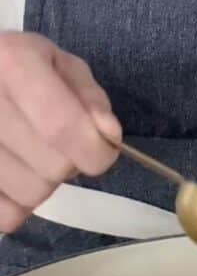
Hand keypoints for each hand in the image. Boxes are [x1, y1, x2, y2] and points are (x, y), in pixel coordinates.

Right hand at [0, 32, 120, 232]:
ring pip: (28, 194)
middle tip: (55, 144)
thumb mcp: (59, 64)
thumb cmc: (16, 66)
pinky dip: (14, 205)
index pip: (63, 127)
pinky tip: (12, 175)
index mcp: (12, 62)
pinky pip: (3, 213)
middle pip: (51, 167)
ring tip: (28, 155)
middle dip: (68, 164)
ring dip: (41, 184)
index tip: (103, 150)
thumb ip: (90, 98)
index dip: (96, 150)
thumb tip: (108, 134)